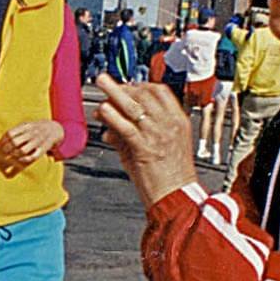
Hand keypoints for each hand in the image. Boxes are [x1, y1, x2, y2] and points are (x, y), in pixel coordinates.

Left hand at [0, 120, 64, 175]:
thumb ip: (16, 131)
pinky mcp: (42, 149)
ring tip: (10, 156)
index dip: (2, 141)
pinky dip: (25, 159)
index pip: (10, 134)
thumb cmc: (36, 128)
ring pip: (22, 150)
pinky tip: (20, 160)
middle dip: (6, 149)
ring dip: (14, 155)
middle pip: (14, 142)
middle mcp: (31, 134)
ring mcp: (37, 142)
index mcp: (26, 127)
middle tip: (3, 153)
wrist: (55, 129)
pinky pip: (33, 156)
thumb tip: (2, 140)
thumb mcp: (27, 125)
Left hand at [92, 73, 196, 208]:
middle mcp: (170, 124)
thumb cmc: (169, 177)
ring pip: (135, 107)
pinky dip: (114, 117)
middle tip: (106, 82)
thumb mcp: (157, 148)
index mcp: (178, 120)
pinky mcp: (145, 149)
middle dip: (123, 87)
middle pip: (145, 95)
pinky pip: (127, 128)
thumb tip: (109, 129)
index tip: (125, 85)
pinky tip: (104, 110)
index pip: (160, 91)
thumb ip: (133, 135)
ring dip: (114, 93)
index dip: (139, 84)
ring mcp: (158, 135)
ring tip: (101, 83)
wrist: (177, 197)